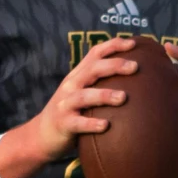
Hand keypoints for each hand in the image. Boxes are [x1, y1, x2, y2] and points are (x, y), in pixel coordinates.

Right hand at [23, 37, 137, 160]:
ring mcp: (66, 104)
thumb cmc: (72, 112)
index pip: (95, 53)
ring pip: (85, 96)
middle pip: (92, 69)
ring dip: (104, 95)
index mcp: (79, 75)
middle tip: (135, 67)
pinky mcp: (63, 123)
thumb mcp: (83, 92)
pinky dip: (91, 124)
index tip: (133, 43)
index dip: (113, 46)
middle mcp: (71, 85)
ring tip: (123, 97)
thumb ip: (101, 82)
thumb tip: (135, 76)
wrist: (42, 134)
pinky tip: (106, 126)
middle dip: (114, 65)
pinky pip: (78, 123)